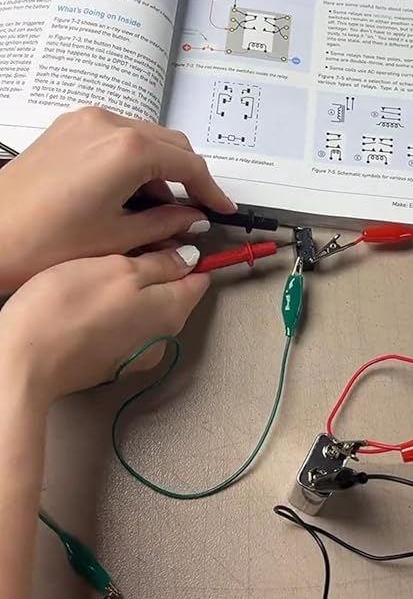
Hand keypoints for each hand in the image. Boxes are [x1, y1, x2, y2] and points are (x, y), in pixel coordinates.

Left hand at [0, 107, 234, 290]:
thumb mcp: (117, 238)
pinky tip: (127, 189)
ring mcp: (85, 120)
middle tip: (194, 211)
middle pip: (170, 143)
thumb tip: (193, 219)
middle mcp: (109, 123)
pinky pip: (115, 134)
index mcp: (128, 150)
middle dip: (186, 176)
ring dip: (159, 167)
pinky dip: (131, 158)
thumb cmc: (43, 242)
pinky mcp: (66, 126)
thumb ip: (166, 223)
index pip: (189, 165)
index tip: (222, 209)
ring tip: (157, 208)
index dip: (212, 190)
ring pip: (144, 136)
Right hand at [0, 246, 207, 403]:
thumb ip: (161, 263)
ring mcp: (138, 353)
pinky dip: (115, 311)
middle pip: (174, 292)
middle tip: (122, 252)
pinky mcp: (112, 361)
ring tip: (100, 274)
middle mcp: (163, 338)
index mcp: (172, 311)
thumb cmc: (67, 310)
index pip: (200, 276)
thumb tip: (190, 256)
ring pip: (147, 309)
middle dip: (155, 269)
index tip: (162, 237)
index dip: (185, 251)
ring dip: (132, 290)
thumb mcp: (120, 268)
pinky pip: (125, 327)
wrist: (25, 360)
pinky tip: (90, 301)